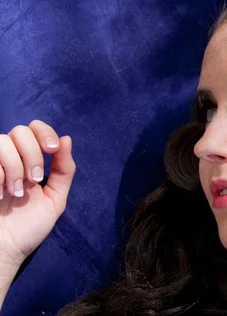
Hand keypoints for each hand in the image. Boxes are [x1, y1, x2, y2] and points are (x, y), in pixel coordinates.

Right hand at [0, 120, 75, 269]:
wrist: (3, 251)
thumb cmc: (28, 228)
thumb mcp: (55, 199)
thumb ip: (63, 170)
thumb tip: (66, 138)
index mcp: (29, 161)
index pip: (34, 128)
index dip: (44, 132)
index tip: (52, 150)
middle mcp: (8, 158)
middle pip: (20, 131)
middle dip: (32, 154)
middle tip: (34, 180)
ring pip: (2, 141)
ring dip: (14, 166)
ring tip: (15, 191)